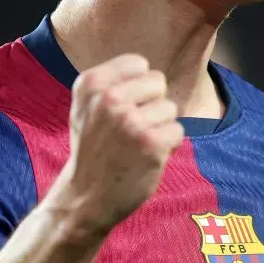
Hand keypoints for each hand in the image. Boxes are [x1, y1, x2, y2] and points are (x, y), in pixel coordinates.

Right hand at [48, 54, 184, 239]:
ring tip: (136, 145)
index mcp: (91, 83)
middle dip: (151, 105)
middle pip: (158, 82)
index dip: (138, 87)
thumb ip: (113, 80)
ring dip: (159, 127)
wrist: (85, 198)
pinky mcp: (150, 143)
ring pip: (170, 108)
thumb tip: (149, 68)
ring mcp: (130, 121)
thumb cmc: (92, 147)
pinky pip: (177, 131)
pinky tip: (146, 157)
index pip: (140, 64)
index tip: (122, 108)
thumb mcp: (86, 105)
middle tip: (130, 130)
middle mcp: (109, 98)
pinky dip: (167, 146)